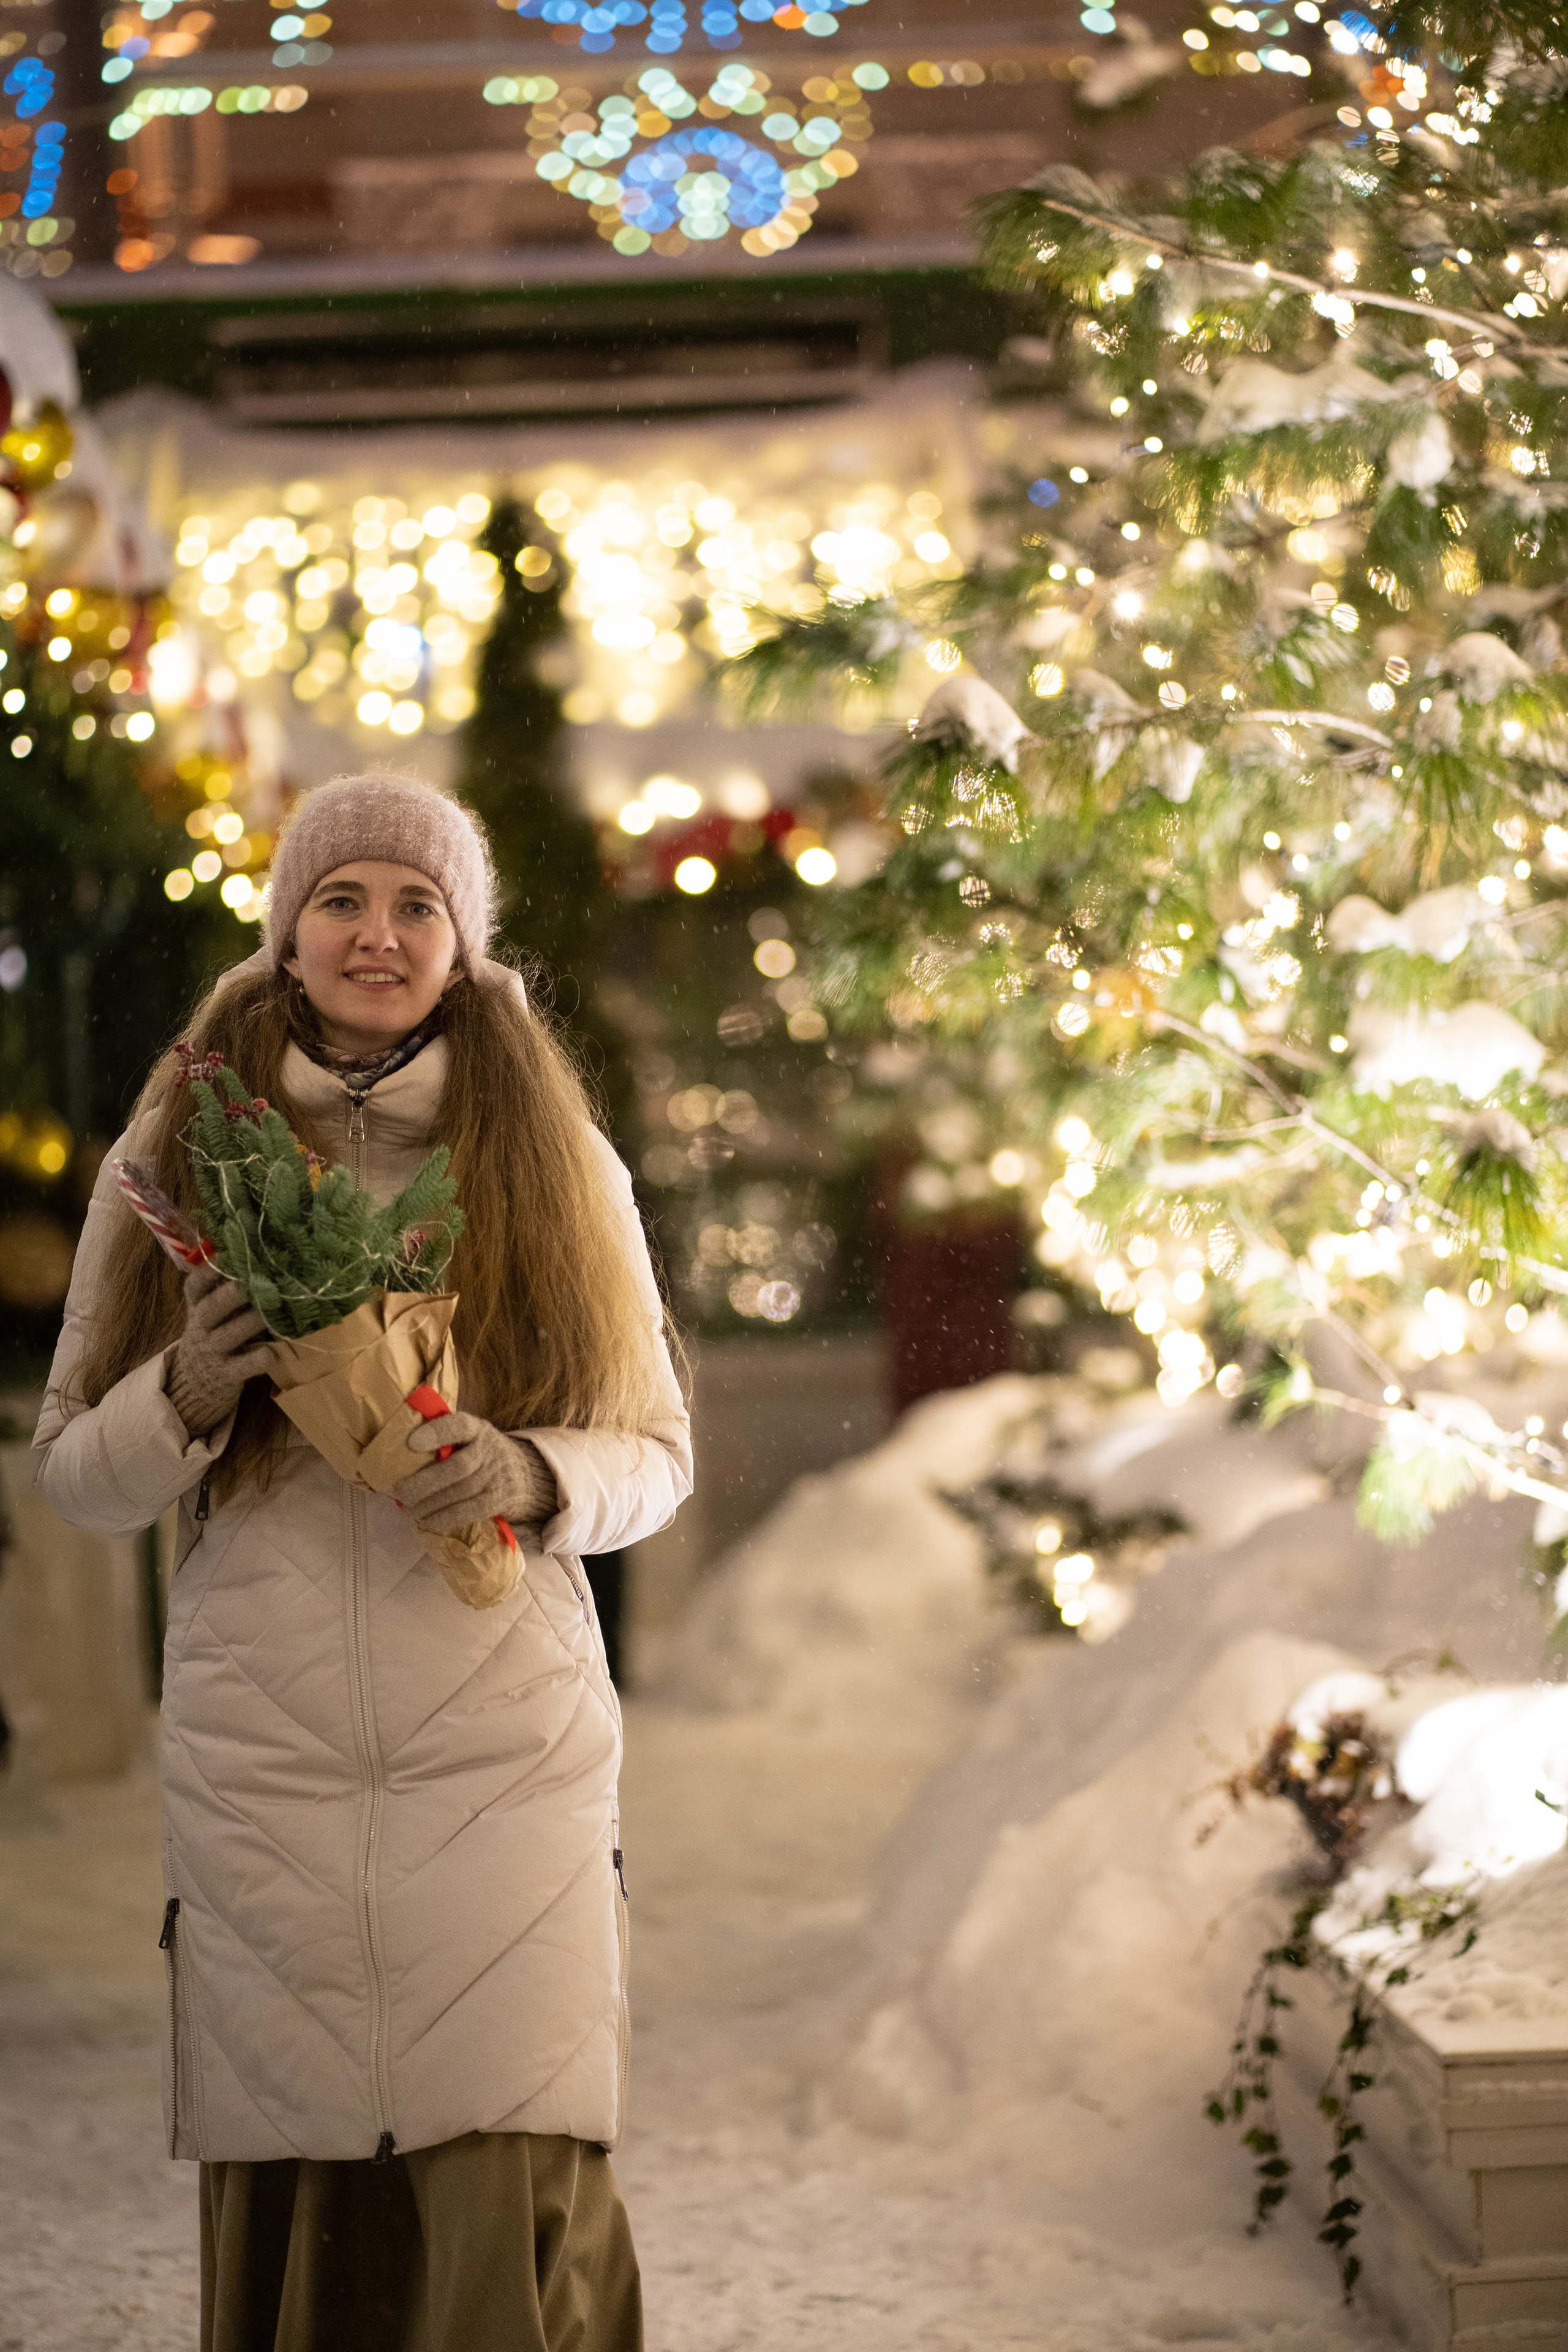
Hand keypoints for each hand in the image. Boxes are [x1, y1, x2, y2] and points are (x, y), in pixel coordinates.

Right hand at [167, 1264, 274, 1439]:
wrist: (195, 1384)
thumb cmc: (212, 1335)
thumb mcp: (210, 1312)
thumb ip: (223, 1288)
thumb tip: (251, 1253)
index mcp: (197, 1308)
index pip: (194, 1287)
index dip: (207, 1272)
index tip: (224, 1256)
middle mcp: (201, 1328)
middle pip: (211, 1308)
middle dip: (231, 1294)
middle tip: (253, 1281)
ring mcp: (213, 1352)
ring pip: (230, 1334)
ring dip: (252, 1321)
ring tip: (272, 1310)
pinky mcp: (226, 1375)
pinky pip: (242, 1367)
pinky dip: (258, 1359)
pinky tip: (272, 1352)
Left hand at [395, 1413, 557, 1536]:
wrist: (522, 1473)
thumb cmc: (481, 1452)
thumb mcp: (470, 1436)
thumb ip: (445, 1438)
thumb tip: (396, 1448)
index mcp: (477, 1429)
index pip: (460, 1425)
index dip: (437, 1433)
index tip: (412, 1442)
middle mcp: (490, 1450)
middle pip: (458, 1467)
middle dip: (425, 1482)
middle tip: (399, 1492)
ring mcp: (496, 1476)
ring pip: (461, 1492)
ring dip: (430, 1504)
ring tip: (408, 1509)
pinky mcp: (498, 1500)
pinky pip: (470, 1511)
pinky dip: (445, 1518)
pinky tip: (427, 1521)